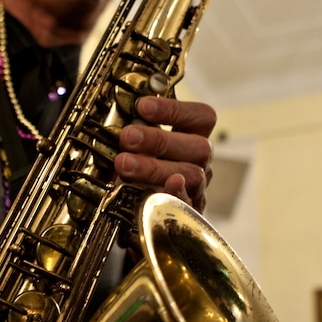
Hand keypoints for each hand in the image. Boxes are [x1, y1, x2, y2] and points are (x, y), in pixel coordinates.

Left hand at [115, 96, 215, 211]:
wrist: (135, 214)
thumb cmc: (137, 171)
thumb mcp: (136, 148)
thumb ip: (136, 133)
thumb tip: (119, 118)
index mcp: (194, 139)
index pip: (201, 117)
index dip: (175, 109)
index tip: (142, 106)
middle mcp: (201, 163)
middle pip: (199, 147)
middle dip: (160, 140)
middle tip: (127, 137)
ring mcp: (197, 190)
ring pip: (192, 175)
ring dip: (155, 167)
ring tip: (124, 163)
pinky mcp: (188, 215)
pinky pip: (188, 206)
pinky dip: (175, 195)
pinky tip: (161, 188)